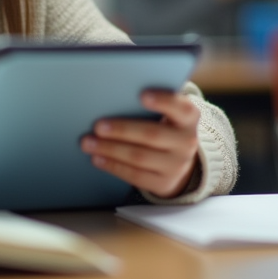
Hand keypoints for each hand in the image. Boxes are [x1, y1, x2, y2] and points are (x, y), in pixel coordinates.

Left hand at [80, 90, 200, 198]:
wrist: (177, 160)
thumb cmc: (162, 126)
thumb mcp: (166, 114)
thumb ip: (149, 105)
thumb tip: (113, 97)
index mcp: (188, 118)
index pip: (181, 107)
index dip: (163, 101)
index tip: (142, 95)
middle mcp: (187, 142)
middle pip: (152, 134)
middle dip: (122, 130)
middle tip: (97, 126)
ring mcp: (177, 165)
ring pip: (140, 157)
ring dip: (110, 149)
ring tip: (89, 143)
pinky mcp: (164, 183)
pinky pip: (135, 176)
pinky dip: (113, 166)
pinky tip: (98, 158)